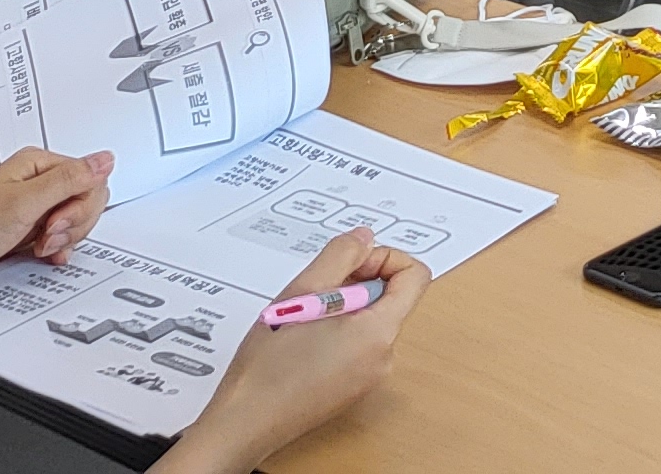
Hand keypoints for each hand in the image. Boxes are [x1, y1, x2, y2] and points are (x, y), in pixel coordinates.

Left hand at [0, 147, 112, 301]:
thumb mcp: (21, 204)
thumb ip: (68, 180)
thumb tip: (105, 158)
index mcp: (37, 164)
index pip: (90, 178)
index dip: (80, 205)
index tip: (54, 220)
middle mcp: (36, 183)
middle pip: (86, 199)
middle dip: (72, 224)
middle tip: (44, 235)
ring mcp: (30, 208)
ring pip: (74, 221)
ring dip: (62, 239)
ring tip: (37, 246)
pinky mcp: (24, 231)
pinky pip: (58, 237)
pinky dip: (56, 249)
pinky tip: (44, 255)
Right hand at [158, 236, 427, 473]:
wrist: (245, 423)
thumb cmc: (268, 367)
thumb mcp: (302, 292)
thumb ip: (341, 255)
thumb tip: (365, 238)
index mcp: (379, 334)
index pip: (414, 276)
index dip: (384, 258)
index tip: (349, 265)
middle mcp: (383, 358)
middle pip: (389, 297)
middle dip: (354, 283)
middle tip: (313, 292)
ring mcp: (369, 376)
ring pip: (369, 320)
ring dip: (341, 307)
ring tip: (302, 319)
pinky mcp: (352, 387)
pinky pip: (358, 344)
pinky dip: (336, 330)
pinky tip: (301, 340)